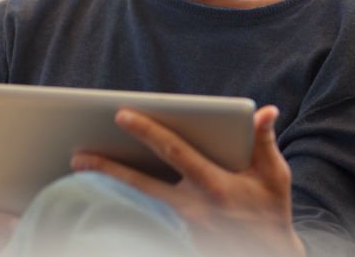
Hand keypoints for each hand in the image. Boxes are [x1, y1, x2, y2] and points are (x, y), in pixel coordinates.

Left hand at [71, 105, 305, 256]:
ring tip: (81, 170)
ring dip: (109, 187)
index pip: (174, 151)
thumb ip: (265, 141)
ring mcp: (184, 227)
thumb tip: (265, 112)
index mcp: (215, 184)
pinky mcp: (180, 239)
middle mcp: (194, 207)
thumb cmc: (272, 210)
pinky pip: (147, 220)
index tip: (121, 114)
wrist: (269, 255)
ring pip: (138, 203)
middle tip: (79, 154)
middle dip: (109, 168)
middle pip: (142, 184)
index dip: (148, 131)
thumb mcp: (275, 174)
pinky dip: (123, 207)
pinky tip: (103, 195)